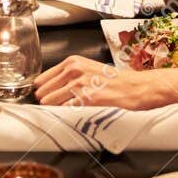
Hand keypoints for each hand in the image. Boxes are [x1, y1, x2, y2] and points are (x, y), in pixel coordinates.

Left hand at [33, 55, 176, 107]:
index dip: (41, 91)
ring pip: (51, 101)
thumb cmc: (114, 80)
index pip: (41, 79)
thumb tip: (48, 89)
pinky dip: (64, 114)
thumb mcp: (88, 69)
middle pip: (43, 91)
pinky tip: (71, 114)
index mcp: (72, 62)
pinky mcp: (87, 98)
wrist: (136, 87)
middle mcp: (74, 70)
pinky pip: (65, 109)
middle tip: (52, 108)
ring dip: (53, 109)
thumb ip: (68, 76)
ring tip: (62, 112)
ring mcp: (80, 84)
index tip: (43, 98)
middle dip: (45, 101)